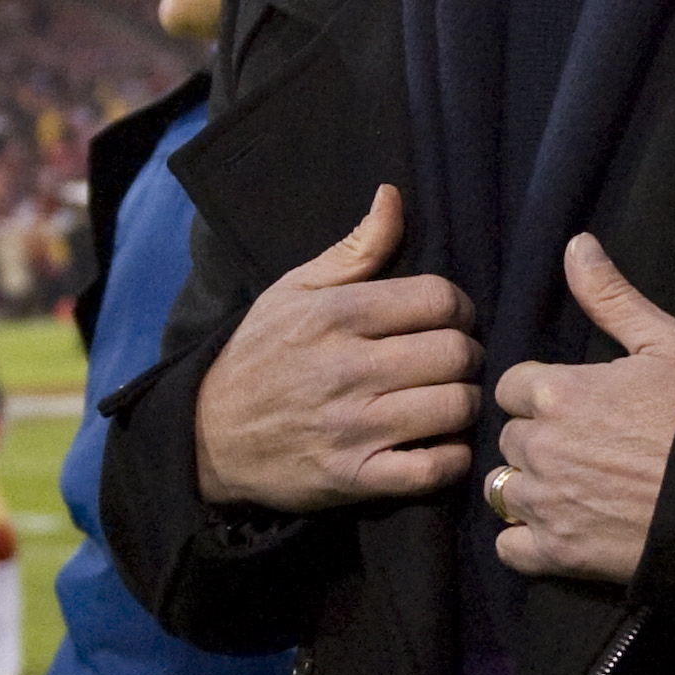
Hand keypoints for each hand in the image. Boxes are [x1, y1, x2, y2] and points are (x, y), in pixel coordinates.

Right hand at [192, 186, 480, 512]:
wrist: (208, 435)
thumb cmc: (261, 355)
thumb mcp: (294, 290)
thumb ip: (355, 249)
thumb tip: (394, 196)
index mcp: (337, 315)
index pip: (439, 299)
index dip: (458, 307)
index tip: (450, 319)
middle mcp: (348, 369)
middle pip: (456, 353)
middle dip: (467, 355)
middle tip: (452, 362)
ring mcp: (353, 427)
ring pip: (455, 407)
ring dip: (464, 404)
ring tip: (447, 400)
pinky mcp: (355, 478)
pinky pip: (434, 469)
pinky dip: (451, 457)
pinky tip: (440, 443)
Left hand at [487, 236, 674, 585]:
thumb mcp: (667, 343)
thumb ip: (611, 296)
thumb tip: (575, 245)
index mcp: (558, 391)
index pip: (513, 386)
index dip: (544, 395)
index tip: (577, 406)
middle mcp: (540, 447)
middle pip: (510, 439)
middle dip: (538, 441)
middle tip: (585, 449)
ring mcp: (546, 504)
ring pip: (503, 489)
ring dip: (530, 488)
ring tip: (574, 489)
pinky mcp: (559, 554)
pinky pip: (511, 547)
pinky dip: (527, 541)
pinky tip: (561, 528)